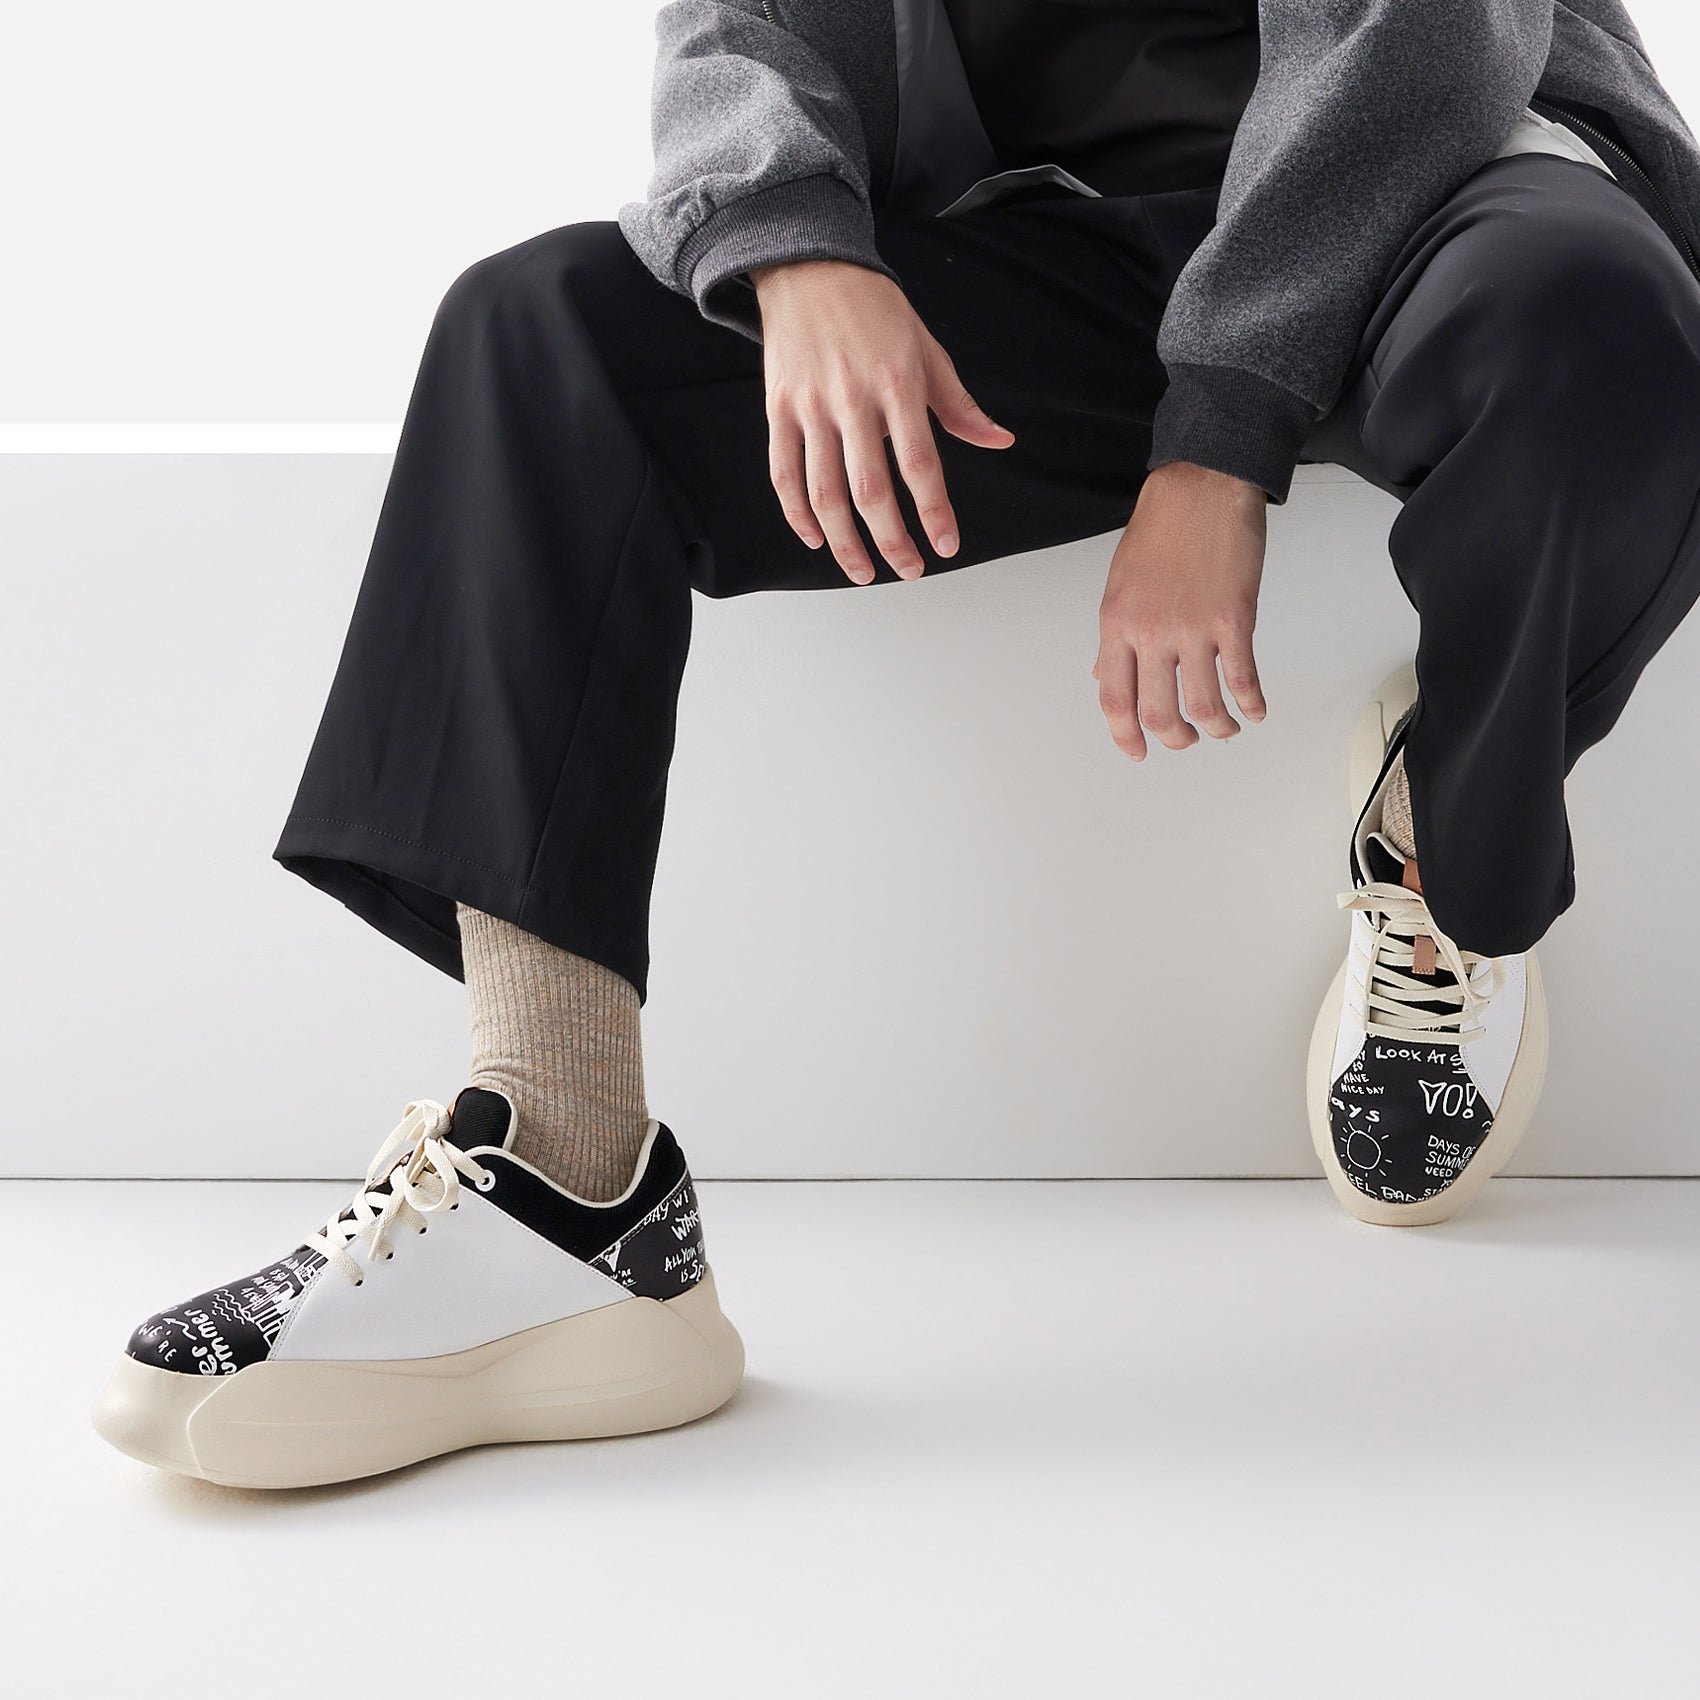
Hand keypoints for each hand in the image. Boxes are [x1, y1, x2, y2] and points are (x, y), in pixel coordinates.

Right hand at [751, 259, 1014, 583]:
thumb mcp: (927, 349)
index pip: (920, 464)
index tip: (946, 546)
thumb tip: (999, 441)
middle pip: (871, 490)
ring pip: (824, 492)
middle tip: (909, 571)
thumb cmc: (875, 309)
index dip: (934, 512)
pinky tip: (817, 539)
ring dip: (845, 542)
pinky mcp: (778, 409)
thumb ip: (959, 404)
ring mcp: (810, 407)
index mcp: (898, 384)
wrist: (808, 267)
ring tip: (863, 572)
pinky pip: (784, 473)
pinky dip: (797, 514)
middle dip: (892, 541)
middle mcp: (852, 399)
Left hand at [1093, 461, 1268, 758]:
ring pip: (1203, 706)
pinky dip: (1251, 704)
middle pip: (1158, 713)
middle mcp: (1151, 632)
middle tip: (1184, 740)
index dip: (1124, 734)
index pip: (1114, 698)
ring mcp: (1193, 629)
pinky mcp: (1234, 621)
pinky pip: (1243, 679)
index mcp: (1117, 624)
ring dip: (1215, 728)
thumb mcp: (1120, 583)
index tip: (1136, 751)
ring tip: (1223, 729)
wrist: (1203, 487)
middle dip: (1174, 739)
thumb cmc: (1161, 527)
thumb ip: (1114, 635)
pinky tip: (1255, 710)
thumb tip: (1103, 673)